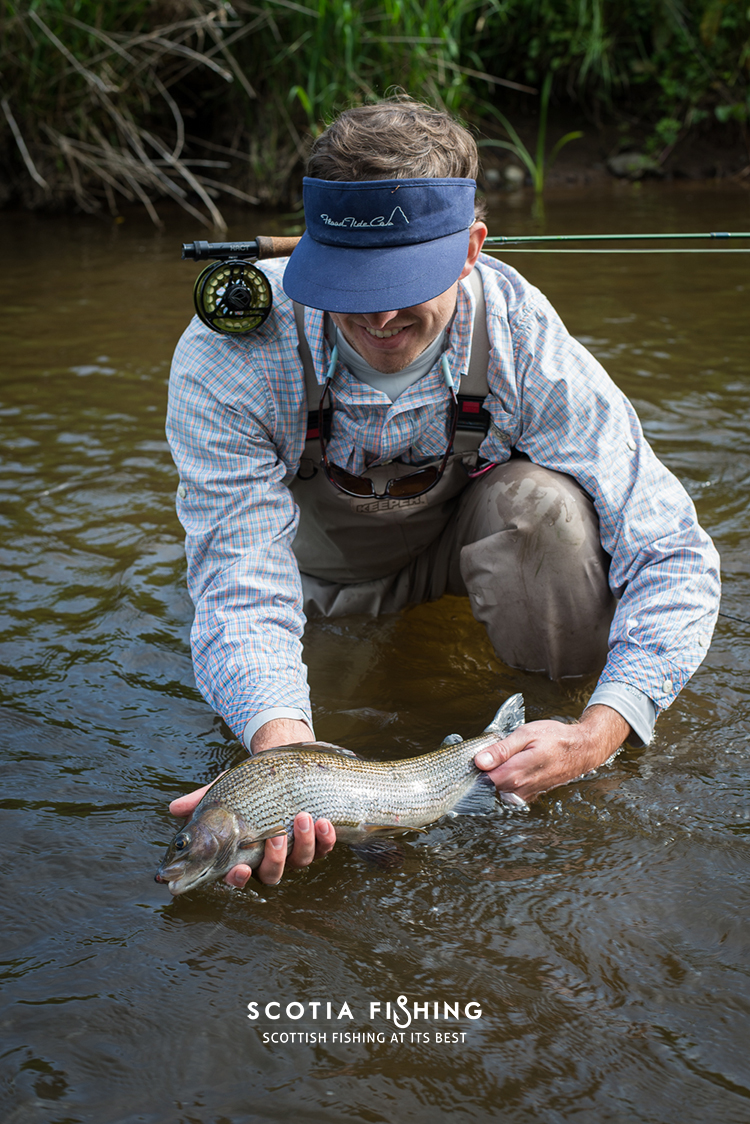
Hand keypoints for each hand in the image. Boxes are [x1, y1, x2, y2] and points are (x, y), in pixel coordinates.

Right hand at [169, 783, 335, 887]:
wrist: (283, 767)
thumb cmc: (249, 786)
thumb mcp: (225, 790)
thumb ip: (201, 800)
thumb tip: (175, 808)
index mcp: (245, 852)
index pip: (238, 876)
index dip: (238, 879)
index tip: (240, 869)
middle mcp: (270, 857)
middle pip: (272, 874)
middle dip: (276, 858)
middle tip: (277, 835)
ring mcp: (296, 851)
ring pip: (301, 862)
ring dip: (304, 843)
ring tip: (303, 816)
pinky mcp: (318, 840)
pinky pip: (325, 848)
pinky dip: (326, 838)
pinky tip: (324, 821)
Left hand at [474, 704, 629, 803]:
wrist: (582, 749)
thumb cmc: (556, 738)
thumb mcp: (526, 734)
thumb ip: (501, 749)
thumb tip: (480, 761)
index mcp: (516, 772)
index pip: (483, 780)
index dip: (476, 768)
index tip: (478, 756)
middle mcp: (520, 788)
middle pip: (489, 785)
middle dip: (487, 770)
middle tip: (494, 752)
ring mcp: (527, 794)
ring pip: (499, 789)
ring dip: (498, 775)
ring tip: (507, 758)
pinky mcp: (532, 795)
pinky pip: (511, 791)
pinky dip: (508, 780)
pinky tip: (515, 766)